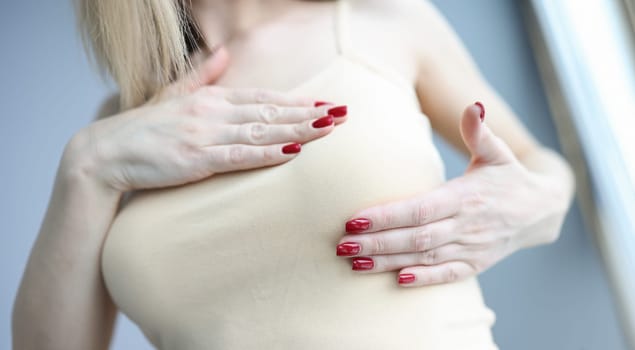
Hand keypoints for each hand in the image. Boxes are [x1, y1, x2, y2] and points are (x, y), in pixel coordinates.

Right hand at [65, 48, 347, 191]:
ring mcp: (205, 135)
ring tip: (329, 127)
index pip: (262, 99)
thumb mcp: (172, 96)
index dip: (296, 101)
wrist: (104, 154)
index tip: (324, 103)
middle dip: (309, 113)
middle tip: (342, 113)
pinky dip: (268, 152)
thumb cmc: (141, 130)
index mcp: (209, 99)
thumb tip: (221, 53)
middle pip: (270, 112)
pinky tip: (294, 150)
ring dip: (299, 129)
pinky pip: (240, 156)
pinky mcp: (197, 160)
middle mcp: (212, 113)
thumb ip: (200, 76)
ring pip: (262, 130)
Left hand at [336, 103, 567, 286]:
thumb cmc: (509, 177)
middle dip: (377, 242)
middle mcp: (468, 225)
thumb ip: (480, 132)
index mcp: (466, 196)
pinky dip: (425, 280)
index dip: (388, 216)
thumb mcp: (498, 153)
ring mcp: (473, 248)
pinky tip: (397, 281)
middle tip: (341, 245)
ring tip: (354, 262)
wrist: (542, 211)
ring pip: (425, 258)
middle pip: (416, 237)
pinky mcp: (477, 264)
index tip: (354, 219)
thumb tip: (472, 106)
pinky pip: (448, 275)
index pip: (421, 209)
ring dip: (389, 262)